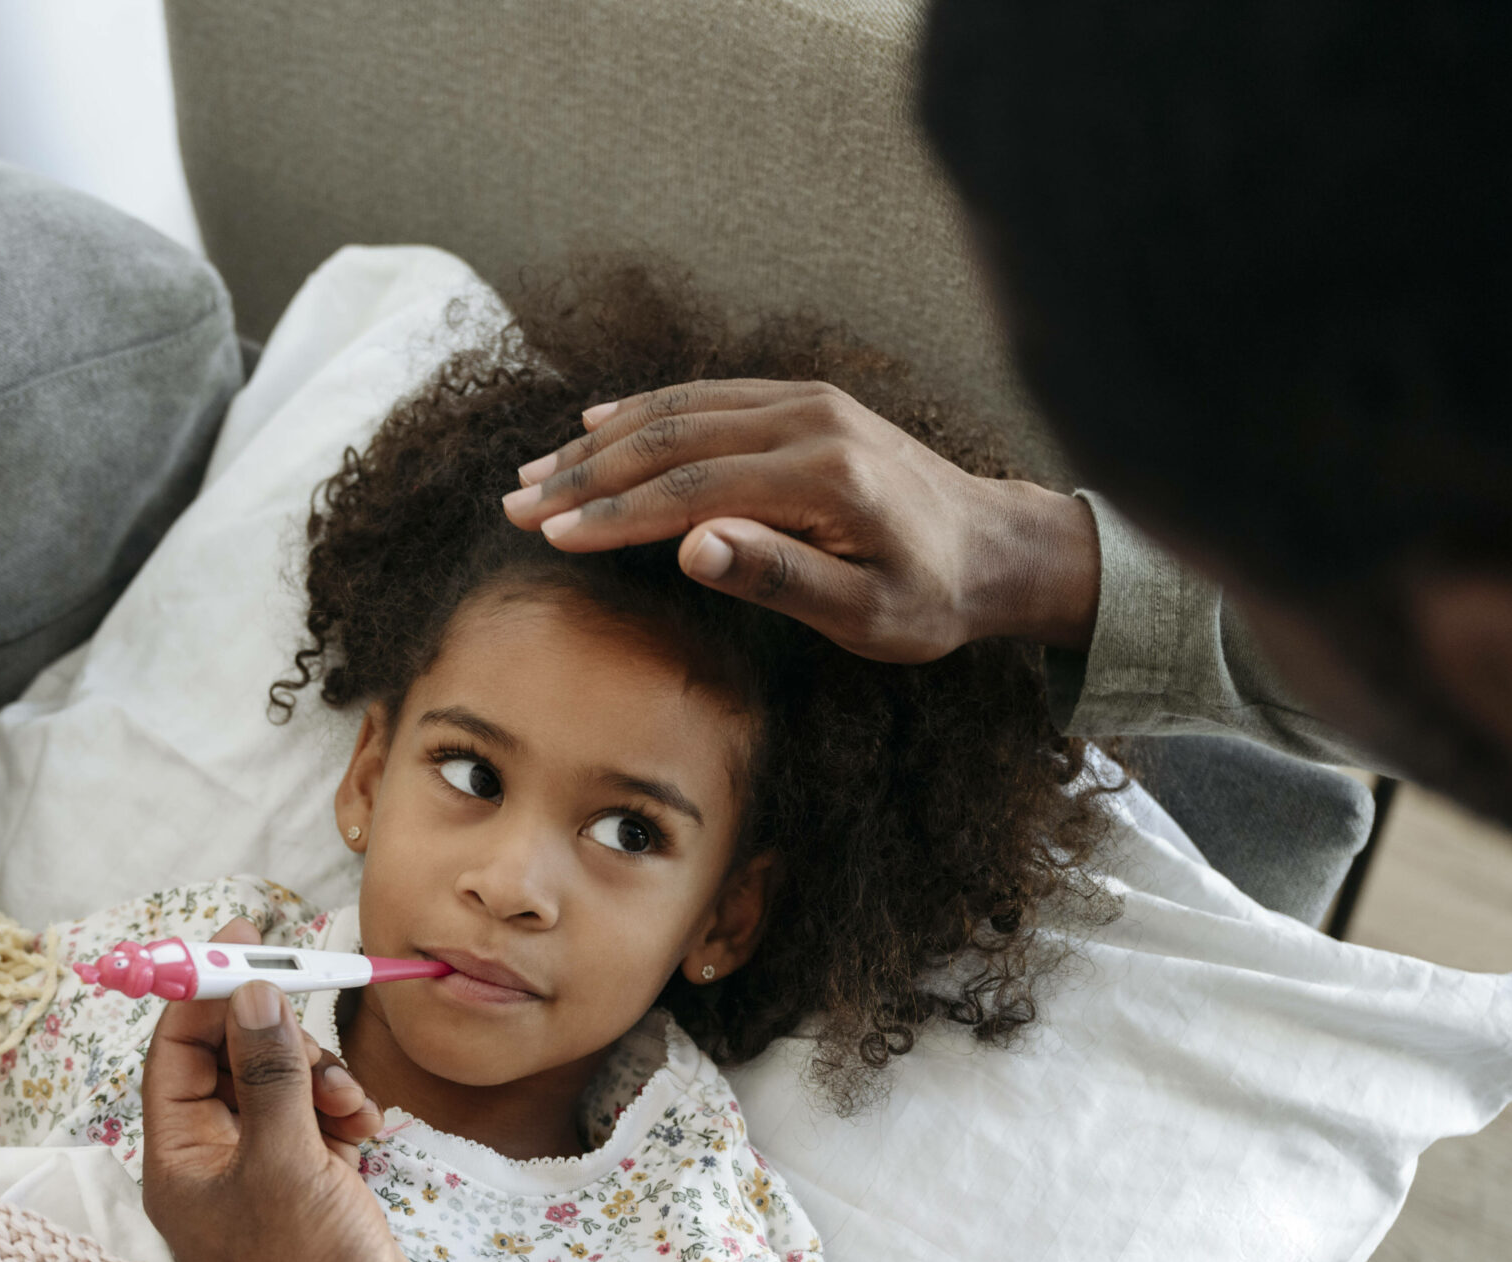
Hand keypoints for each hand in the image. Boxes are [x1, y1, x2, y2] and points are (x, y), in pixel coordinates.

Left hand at [139, 932, 472, 1261]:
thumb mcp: (286, 1166)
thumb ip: (269, 1075)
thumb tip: (250, 995)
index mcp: (178, 1162)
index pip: (174, 1053)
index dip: (203, 991)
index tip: (240, 935)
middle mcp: (213, 1166)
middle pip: (229, 1060)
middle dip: (275, 1034)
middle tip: (314, 1014)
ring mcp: (265, 1177)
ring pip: (280, 1085)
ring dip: (319, 1074)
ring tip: (351, 1106)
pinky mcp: (313, 1188)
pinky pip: (317, 1119)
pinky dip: (342, 1109)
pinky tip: (369, 1127)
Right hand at [497, 379, 1102, 660]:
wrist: (1000, 546)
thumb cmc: (933, 596)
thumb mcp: (865, 613)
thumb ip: (778, 576)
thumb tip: (692, 547)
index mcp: (821, 476)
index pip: (688, 489)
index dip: (611, 514)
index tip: (547, 535)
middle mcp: (809, 419)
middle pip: (670, 438)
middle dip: (583, 473)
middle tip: (512, 502)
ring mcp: (807, 402)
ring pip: (680, 409)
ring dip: (600, 441)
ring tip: (535, 472)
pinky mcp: (806, 402)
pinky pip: (708, 397)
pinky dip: (645, 412)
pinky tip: (597, 426)